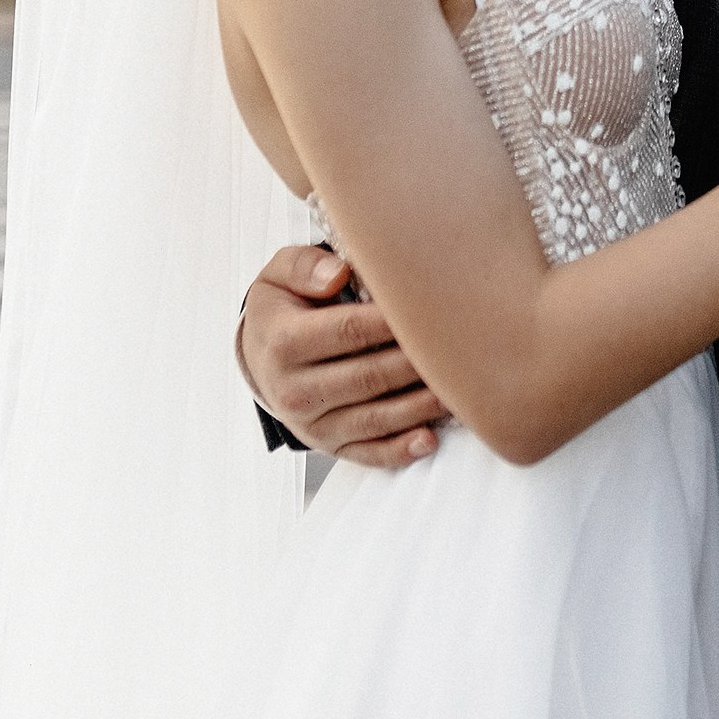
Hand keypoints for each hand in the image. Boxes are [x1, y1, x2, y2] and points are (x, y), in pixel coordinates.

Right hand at [238, 243, 448, 468]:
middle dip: (417, 362)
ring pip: (375, 418)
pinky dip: (400, 449)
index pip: (349, 331)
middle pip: (369, 376)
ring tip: (458, 389)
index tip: (432, 308)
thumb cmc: (283, 307)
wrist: (258, 356)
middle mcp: (294, 390)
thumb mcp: (279, 275)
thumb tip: (337, 274)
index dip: (393, 321)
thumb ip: (305, 266)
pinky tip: (430, 439)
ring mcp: (312, 423)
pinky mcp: (328, 445)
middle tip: (460, 346)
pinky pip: (367, 452)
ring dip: (420, 406)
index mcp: (284, 342)